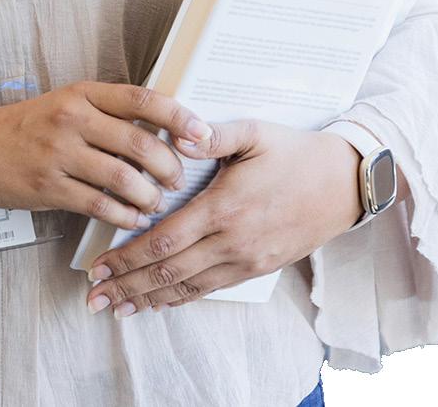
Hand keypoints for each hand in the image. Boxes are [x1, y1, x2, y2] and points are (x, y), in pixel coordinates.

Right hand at [0, 81, 210, 231]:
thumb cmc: (24, 127)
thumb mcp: (65, 105)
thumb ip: (105, 112)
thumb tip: (160, 127)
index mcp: (82, 93)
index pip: (142, 99)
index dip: (178, 116)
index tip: (202, 133)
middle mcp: (73, 118)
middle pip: (140, 142)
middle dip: (170, 166)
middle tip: (179, 179)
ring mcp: (59, 153)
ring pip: (124, 178)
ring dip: (149, 196)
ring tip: (156, 203)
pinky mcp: (48, 186)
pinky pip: (100, 205)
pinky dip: (124, 216)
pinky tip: (133, 219)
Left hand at [84, 118, 362, 316]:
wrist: (344, 184)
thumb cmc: (295, 152)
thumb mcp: (255, 131)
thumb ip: (214, 134)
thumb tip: (180, 132)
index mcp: (225, 206)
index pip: (164, 240)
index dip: (127, 256)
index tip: (97, 265)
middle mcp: (232, 241)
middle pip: (168, 272)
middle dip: (127, 285)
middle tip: (93, 298)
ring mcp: (245, 260)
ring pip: (187, 288)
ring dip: (148, 299)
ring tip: (116, 307)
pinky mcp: (257, 268)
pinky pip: (210, 289)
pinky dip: (180, 299)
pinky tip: (158, 303)